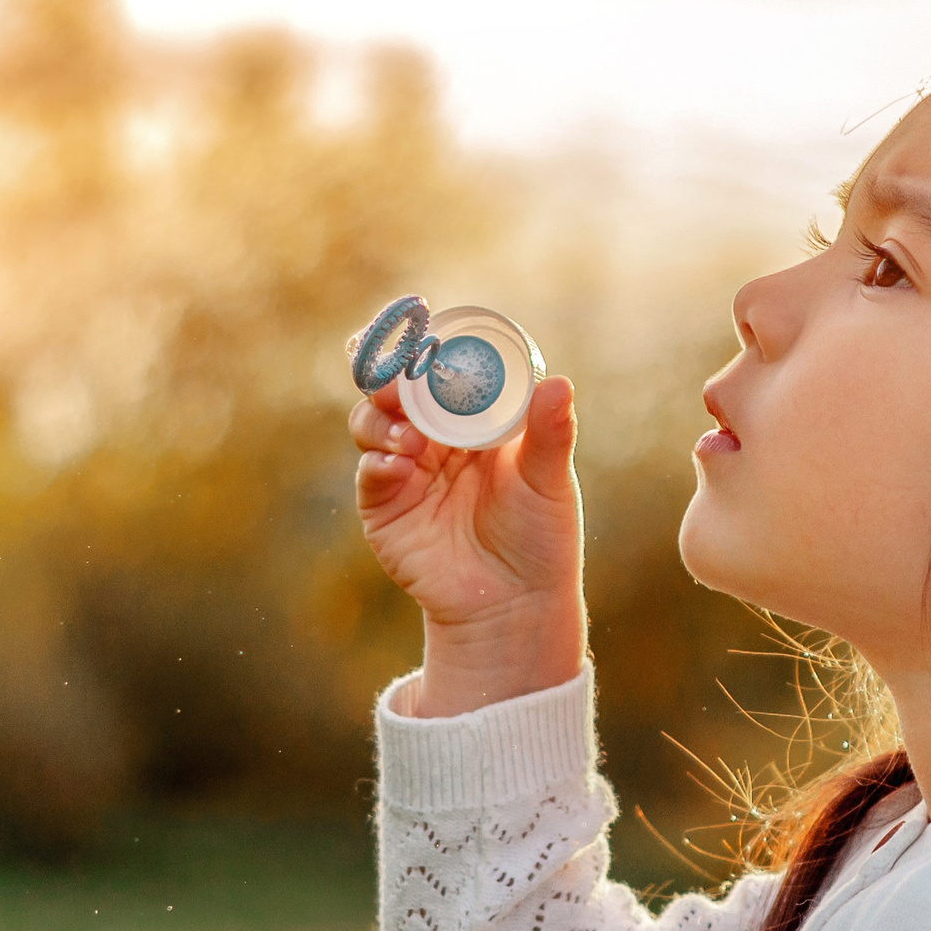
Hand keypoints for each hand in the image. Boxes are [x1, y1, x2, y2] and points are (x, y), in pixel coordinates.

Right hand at [351, 373, 586, 715]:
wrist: (514, 604)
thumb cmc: (539, 539)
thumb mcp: (549, 482)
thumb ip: (550, 434)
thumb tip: (559, 383)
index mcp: (474, 423)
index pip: (442, 372)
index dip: (428, 349)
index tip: (422, 327)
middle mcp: (434, 439)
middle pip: (397, 390)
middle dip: (391, 376)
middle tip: (398, 375)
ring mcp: (405, 470)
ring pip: (373, 423)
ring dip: (383, 418)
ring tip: (410, 436)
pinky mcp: (384, 507)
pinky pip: (371, 472)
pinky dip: (378, 461)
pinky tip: (398, 463)